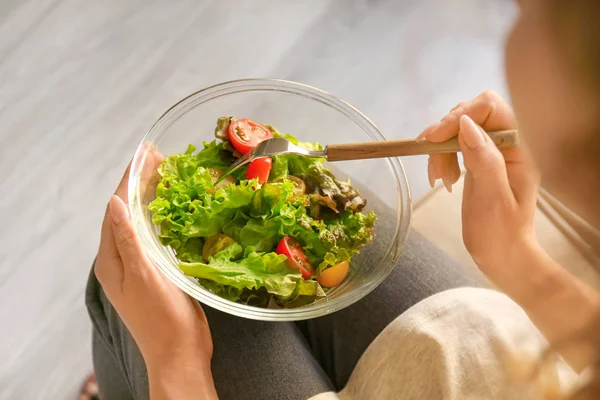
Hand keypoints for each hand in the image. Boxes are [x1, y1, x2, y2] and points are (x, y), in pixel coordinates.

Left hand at [94, 150, 216, 398]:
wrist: (179, 353)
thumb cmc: (163, 318)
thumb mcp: (145, 276)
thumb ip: (128, 239)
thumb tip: (114, 202)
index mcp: (111, 260)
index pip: (115, 209)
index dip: (128, 179)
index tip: (144, 153)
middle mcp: (118, 260)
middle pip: (124, 212)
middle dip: (137, 183)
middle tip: (156, 156)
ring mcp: (135, 267)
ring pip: (138, 223)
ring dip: (147, 197)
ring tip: (164, 174)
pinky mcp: (152, 272)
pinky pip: (150, 236)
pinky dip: (158, 217)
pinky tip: (170, 210)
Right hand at [420, 91, 540, 301]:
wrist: (502, 256)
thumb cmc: (500, 234)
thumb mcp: (491, 198)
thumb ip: (483, 158)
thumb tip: (466, 124)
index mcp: (521, 148)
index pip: (490, 107)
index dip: (459, 116)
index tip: (434, 139)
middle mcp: (509, 143)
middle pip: (471, 114)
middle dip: (446, 135)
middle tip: (436, 167)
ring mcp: (494, 151)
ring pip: (459, 128)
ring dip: (441, 149)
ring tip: (439, 178)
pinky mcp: (480, 160)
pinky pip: (455, 144)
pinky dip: (441, 156)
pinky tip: (441, 178)